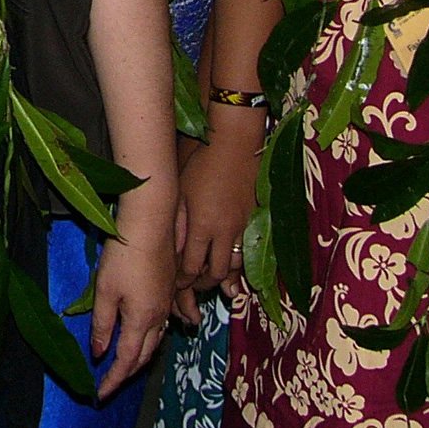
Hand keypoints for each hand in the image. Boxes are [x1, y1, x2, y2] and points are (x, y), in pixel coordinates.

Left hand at [90, 193, 176, 396]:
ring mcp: (167, 302)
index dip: (114, 380)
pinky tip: (146, 332)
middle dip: (128, 372)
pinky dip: (151, 337)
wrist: (150, 223)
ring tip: (127, 363)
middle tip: (111, 382)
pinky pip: (163, 323)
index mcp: (142, 320)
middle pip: (144, 354)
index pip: (127, 361)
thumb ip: (103, 325)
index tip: (100, 395)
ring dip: (141, 355)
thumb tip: (100, 353)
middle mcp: (159, 317)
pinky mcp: (169, 288)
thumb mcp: (104, 291)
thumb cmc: (122, 255)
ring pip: (156, 339)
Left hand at [172, 108, 264, 321]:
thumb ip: (177, 219)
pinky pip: (248, 252)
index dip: (180, 282)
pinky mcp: (256, 220)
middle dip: (200, 285)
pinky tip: (234, 268)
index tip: (172, 287)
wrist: (234, 139)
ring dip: (223, 277)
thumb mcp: (180, 188)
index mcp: (201, 225)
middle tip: (191, 288)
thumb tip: (172, 245)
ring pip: (235, 266)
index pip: (189, 268)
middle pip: (213, 274)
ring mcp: (243, 227)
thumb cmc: (199, 158)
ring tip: (211, 281)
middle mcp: (223, 232)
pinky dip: (240, 264)